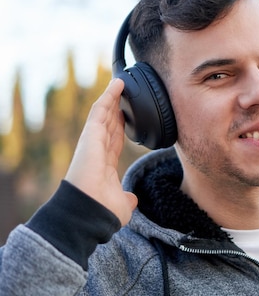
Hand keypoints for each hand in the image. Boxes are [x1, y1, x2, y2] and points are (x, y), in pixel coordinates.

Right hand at [65, 78, 137, 224]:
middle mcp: (98, 150)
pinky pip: (100, 111)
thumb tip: (132, 199)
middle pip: (110, 122)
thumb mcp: (122, 204)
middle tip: (126, 90)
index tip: (129, 114)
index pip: (115, 139)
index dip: (122, 125)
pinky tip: (117, 85)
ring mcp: (93, 142)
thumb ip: (127, 198)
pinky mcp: (90, 136)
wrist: (90, 212)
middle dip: (117, 107)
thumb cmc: (102, 211)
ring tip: (122, 82)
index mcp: (105, 163)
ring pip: (104, 114)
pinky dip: (108, 97)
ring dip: (113, 97)